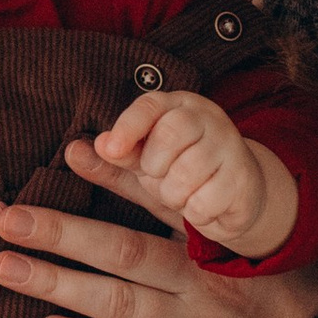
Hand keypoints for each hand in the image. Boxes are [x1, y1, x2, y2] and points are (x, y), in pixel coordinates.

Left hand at [0, 138, 317, 317]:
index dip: (114, 176)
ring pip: (117, 302)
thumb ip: (221, 227)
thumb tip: (175, 186)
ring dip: (57, 283)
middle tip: (5, 217)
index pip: (159, 201)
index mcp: (220, 247)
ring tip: (6, 268)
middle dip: (59, 231)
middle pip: (121, 250)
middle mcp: (204, 284)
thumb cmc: (297, 310)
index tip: (70, 151)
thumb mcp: (270, 255)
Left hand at [91, 87, 298, 260]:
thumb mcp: (143, 164)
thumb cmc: (181, 173)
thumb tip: (72, 150)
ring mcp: (230, 146)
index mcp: (177, 106)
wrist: (239, 194)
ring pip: (187, 172)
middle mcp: (207, 117)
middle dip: (156, 167)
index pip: (150, 105)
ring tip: (183, 193)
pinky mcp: (246, 178)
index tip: (110, 148)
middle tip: (162, 177)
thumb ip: (114, 158)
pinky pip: (206, 201)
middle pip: (170, 134)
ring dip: (175, 194)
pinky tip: (205, 205)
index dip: (129, 125)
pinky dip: (197, 212)